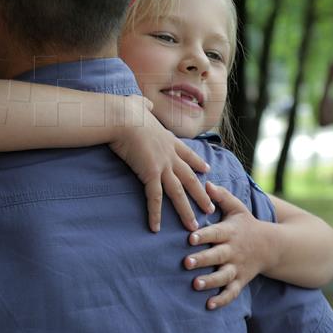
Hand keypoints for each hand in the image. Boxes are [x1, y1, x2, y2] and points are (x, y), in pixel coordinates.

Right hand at [109, 97, 212, 232]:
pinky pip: (155, 198)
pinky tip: (156, 228)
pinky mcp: (150, 174)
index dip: (198, 163)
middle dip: (201, 194)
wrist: (121, 117)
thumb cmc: (126, 111)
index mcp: (168, 138)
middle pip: (190, 178)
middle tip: (210, 207)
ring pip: (178, 193)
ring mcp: (162, 165)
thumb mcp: (139, 106)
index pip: (187, 154)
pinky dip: (155, 214)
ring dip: (186, 211)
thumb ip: (144, 106)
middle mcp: (170, 154)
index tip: (207, 170)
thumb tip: (143, 104)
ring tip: (194, 226)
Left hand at [183, 182, 272, 309]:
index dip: (203, 235)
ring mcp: (237, 267)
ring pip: (223, 276)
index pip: (215, 233)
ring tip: (195, 284)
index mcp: (230, 232)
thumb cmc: (247, 224)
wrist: (273, 246)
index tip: (190, 237)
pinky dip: (222, 300)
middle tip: (186, 262)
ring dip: (210, 281)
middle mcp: (233, 251)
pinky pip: (232, 292)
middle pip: (217, 256)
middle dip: (202, 259)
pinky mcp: (241, 280)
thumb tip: (206, 182)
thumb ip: (221, 196)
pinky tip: (209, 305)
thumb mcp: (237, 208)